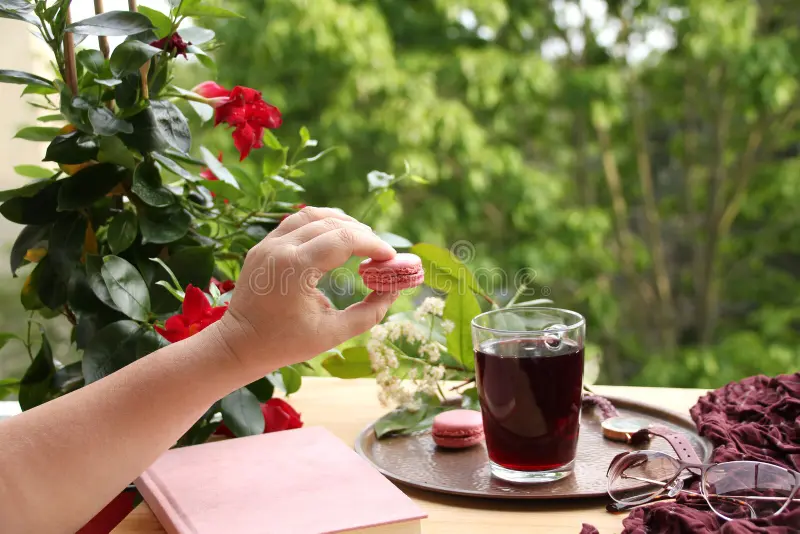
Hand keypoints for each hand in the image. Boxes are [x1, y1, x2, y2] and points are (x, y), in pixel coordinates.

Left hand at [214, 206, 398, 375]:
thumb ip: (369, 312)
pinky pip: (296, 222)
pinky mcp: (263, 245)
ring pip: (312, 214)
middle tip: (380, 252)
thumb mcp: (333, 333)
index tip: (390, 258)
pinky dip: (320, 223)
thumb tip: (393, 290)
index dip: (373, 245)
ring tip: (361, 239)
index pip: (345, 240)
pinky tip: (335, 236)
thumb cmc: (285, 344)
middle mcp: (280, 248)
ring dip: (341, 222)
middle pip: (332, 223)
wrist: (239, 345)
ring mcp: (268, 243)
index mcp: (296, 268)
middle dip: (362, 234)